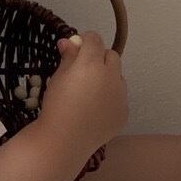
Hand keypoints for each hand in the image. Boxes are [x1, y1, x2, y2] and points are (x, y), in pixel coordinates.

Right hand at [38, 30, 128, 158]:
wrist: (65, 140)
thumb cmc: (56, 105)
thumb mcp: (58, 77)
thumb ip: (68, 57)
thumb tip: (70, 41)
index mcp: (92, 64)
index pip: (94, 39)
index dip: (85, 41)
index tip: (76, 48)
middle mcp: (111, 76)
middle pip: (111, 55)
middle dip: (99, 57)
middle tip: (83, 70)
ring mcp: (121, 95)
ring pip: (118, 76)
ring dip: (107, 77)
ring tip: (90, 92)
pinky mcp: (124, 112)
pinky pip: (120, 96)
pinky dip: (111, 96)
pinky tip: (96, 108)